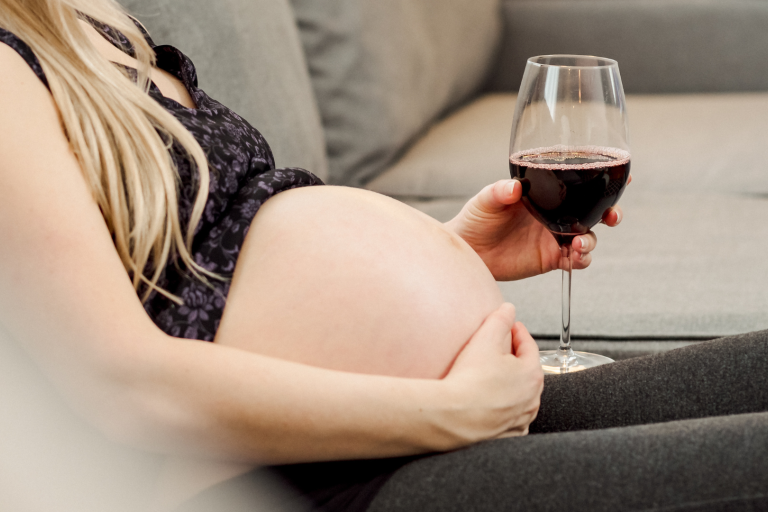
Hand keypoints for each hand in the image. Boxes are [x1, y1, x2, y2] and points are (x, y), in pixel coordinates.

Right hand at [440, 303, 542, 444]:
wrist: (453, 417)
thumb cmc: (469, 381)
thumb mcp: (484, 339)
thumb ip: (499, 320)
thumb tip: (508, 309)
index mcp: (531, 374)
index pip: (529, 346)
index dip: (518, 333)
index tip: (511, 327)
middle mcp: (532, 398)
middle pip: (527, 371)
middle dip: (516, 359)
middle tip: (501, 350)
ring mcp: (521, 418)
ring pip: (523, 397)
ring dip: (513, 385)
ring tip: (496, 376)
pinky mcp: (508, 433)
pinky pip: (514, 419)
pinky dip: (508, 410)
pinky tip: (495, 404)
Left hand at [445, 178, 628, 280]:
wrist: (468, 251)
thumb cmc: (475, 219)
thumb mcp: (485, 200)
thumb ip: (499, 192)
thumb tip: (513, 188)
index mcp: (545, 193)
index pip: (579, 183)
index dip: (602, 179)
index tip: (623, 176)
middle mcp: (556, 214)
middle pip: (594, 210)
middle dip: (611, 211)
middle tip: (613, 215)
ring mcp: (555, 236)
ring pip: (589, 236)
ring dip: (593, 238)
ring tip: (581, 241)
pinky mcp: (551, 258)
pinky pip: (576, 259)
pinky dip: (582, 258)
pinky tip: (576, 255)